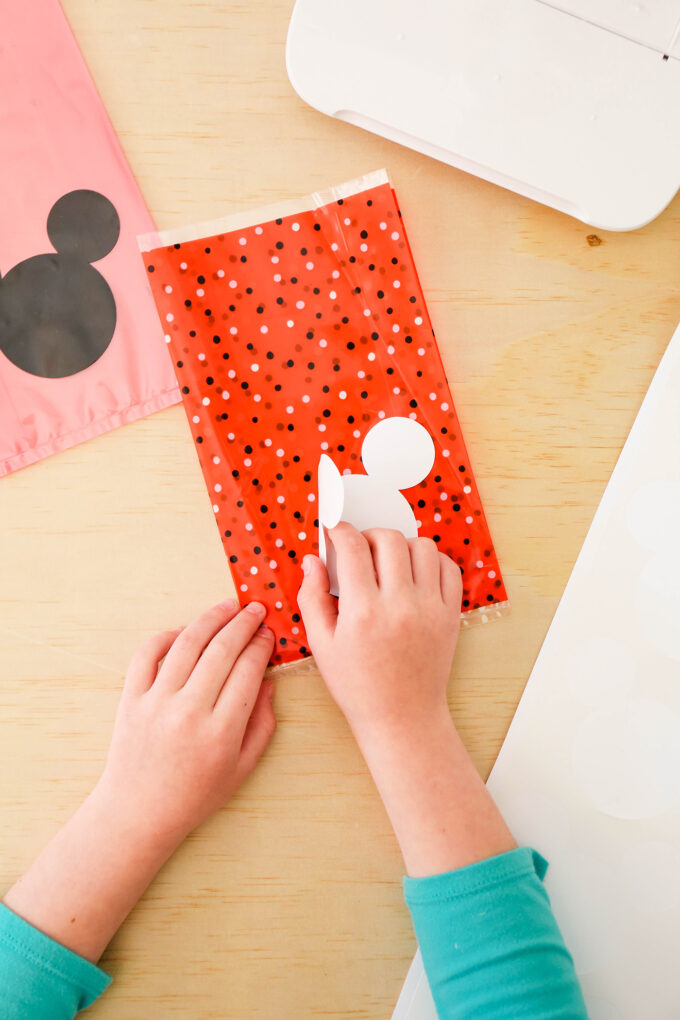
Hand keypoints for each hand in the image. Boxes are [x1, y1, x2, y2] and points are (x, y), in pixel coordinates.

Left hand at [4, 600, 275, 961]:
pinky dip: (166, 636)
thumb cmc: (195, 795)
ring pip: (187, 644)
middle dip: (243, 624)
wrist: (138, 812)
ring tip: (226, 607)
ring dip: (211, 619)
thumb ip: (263, 725)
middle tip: (255, 611)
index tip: (270, 634)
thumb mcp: (242, 768)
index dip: (262, 646)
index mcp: (221, 731)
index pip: (248, 670)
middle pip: (222, 650)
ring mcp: (156, 703)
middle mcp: (189, 712)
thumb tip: (269, 684)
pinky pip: (147, 654)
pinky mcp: (131, 699)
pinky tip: (185, 631)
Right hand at [298, 524, 461, 744]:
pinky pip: (448, 568)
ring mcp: (430, 608)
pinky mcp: (450, 615)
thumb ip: (312, 597)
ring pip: (422, 546)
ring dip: (401, 545)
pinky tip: (414, 572)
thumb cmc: (358, 685)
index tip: (334, 531)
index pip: (352, 547)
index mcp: (363, 612)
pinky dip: (431, 560)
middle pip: (389, 539)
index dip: (339, 531)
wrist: (402, 717)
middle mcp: (400, 605)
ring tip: (388, 561)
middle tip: (359, 548)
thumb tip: (312, 560)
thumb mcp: (321, 644)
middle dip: (369, 534)